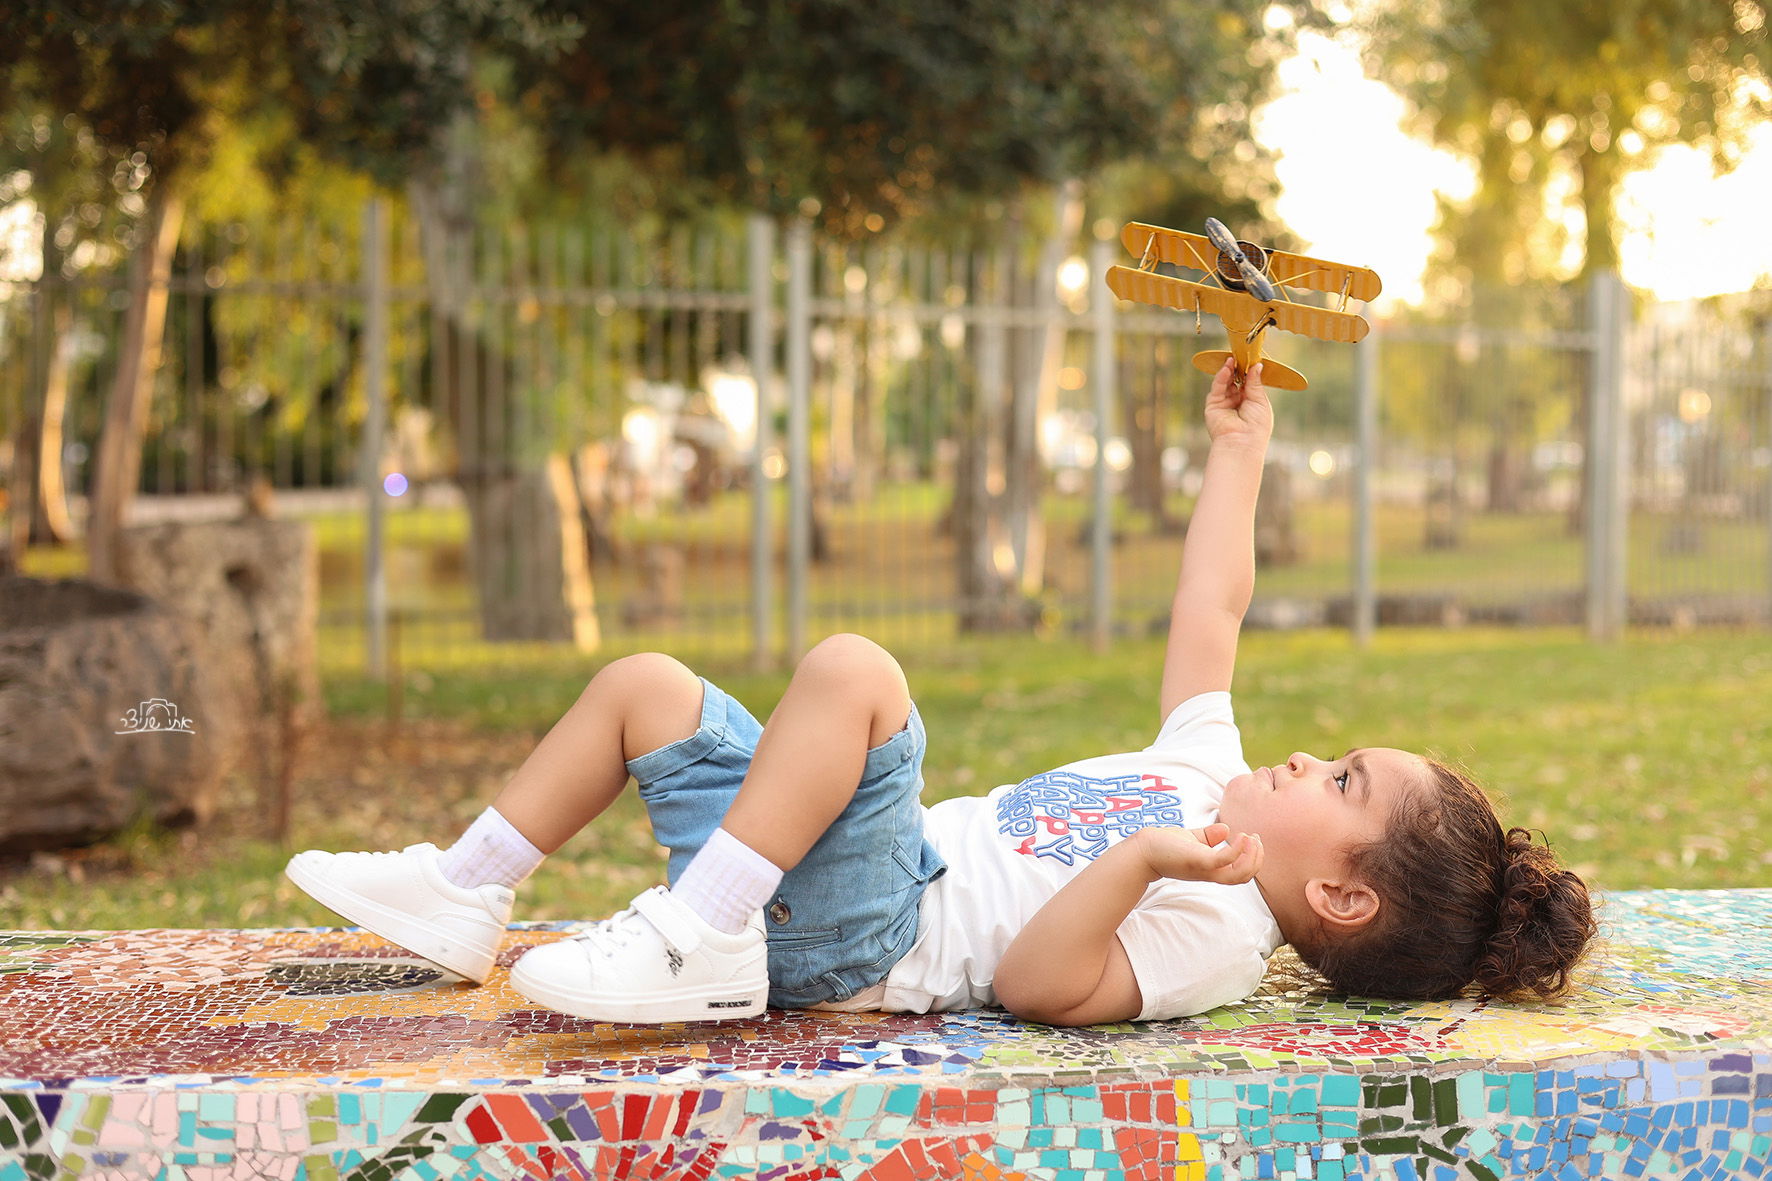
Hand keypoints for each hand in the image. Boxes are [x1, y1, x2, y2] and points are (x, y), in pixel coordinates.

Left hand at [1134, 823, 1263, 885]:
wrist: (1140, 851)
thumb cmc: (1164, 846)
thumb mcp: (1192, 839)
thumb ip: (1208, 837)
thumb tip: (1226, 829)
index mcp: (1211, 868)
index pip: (1241, 872)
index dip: (1253, 858)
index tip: (1253, 839)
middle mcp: (1210, 872)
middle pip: (1245, 876)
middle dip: (1257, 858)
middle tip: (1256, 839)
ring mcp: (1204, 869)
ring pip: (1239, 875)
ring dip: (1252, 858)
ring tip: (1251, 839)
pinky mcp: (1197, 861)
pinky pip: (1224, 861)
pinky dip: (1237, 851)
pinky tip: (1239, 836)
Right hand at [1204, 357, 1272, 450]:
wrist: (1242, 442)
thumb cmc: (1257, 426)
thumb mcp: (1260, 400)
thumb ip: (1255, 383)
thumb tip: (1256, 365)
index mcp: (1251, 402)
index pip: (1249, 382)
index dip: (1250, 370)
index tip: (1252, 358)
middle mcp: (1237, 401)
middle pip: (1236, 379)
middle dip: (1239, 368)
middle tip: (1241, 355)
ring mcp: (1224, 403)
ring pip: (1226, 381)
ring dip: (1229, 370)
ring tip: (1233, 359)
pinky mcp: (1213, 404)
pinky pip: (1217, 387)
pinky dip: (1222, 377)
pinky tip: (1227, 368)